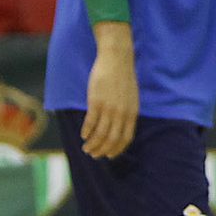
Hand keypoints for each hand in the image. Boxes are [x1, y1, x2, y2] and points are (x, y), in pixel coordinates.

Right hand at [82, 24, 138, 157]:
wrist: (117, 60)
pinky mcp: (96, 102)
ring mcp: (109, 108)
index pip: (126, 138)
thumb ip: (126, 112)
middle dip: (102, 150)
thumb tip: (120, 126)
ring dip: (92, 144)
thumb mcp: (131, 98)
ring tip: (86, 149)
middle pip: (112, 139)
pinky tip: (82, 136)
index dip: (117, 149)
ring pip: (100, 134)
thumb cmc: (123, 78)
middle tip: (93, 155)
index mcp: (132, 113)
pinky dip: (86, 132)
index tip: (109, 155)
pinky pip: (91, 122)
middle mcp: (122, 113)